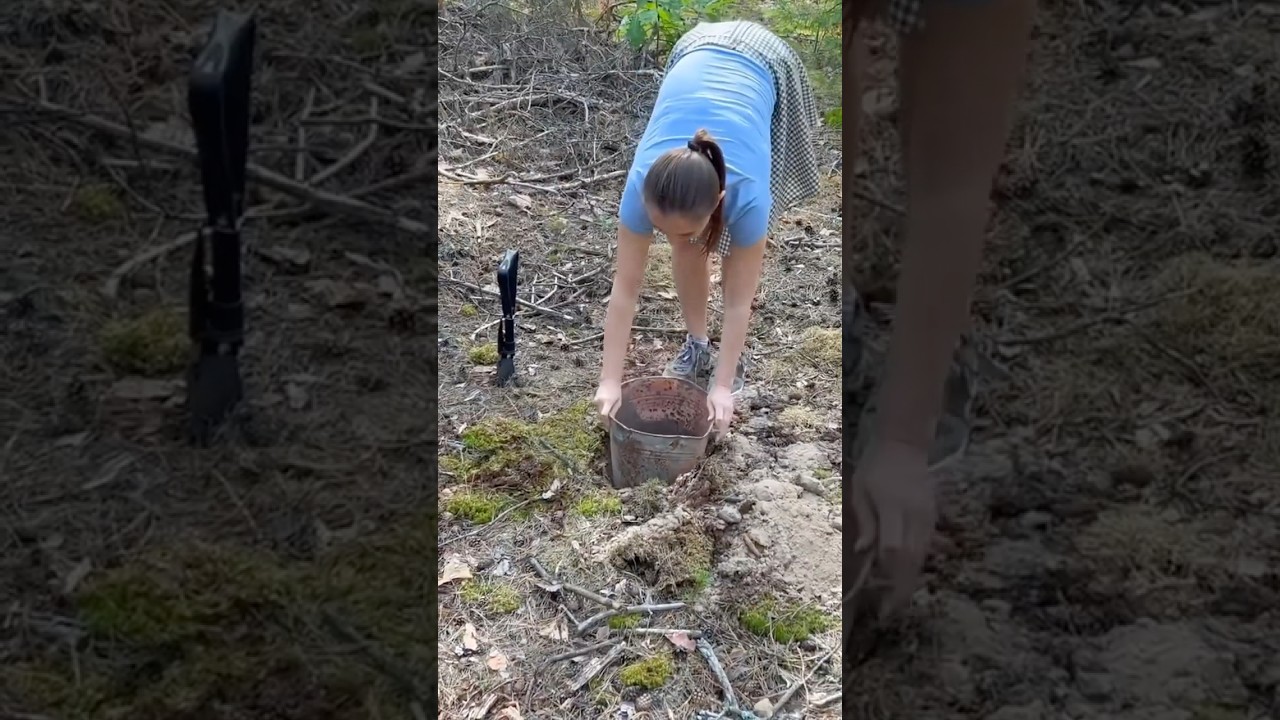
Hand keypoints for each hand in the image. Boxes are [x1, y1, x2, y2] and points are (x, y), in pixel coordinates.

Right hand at [593, 380, 621, 420]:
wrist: (609, 380)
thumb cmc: (616, 390)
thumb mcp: (619, 401)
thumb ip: (614, 410)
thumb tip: (611, 419)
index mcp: (608, 402)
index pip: (604, 414)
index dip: (606, 421)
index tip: (608, 425)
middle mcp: (600, 401)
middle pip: (601, 414)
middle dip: (604, 419)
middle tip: (609, 422)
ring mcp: (596, 400)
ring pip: (598, 411)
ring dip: (603, 413)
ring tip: (608, 411)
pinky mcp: (594, 399)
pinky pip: (597, 407)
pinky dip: (601, 408)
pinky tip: (605, 405)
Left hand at [706, 385, 733, 434]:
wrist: (724, 387)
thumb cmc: (714, 394)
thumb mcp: (709, 401)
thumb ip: (710, 411)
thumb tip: (710, 420)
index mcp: (719, 406)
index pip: (720, 419)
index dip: (718, 427)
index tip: (715, 433)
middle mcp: (726, 408)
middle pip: (726, 422)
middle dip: (722, 432)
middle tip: (718, 439)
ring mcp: (730, 409)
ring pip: (729, 422)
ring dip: (725, 429)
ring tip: (721, 435)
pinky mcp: (732, 409)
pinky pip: (731, 419)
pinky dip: (728, 424)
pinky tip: (725, 429)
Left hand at [850, 438, 936, 618]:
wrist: (905, 447)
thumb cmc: (876, 468)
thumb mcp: (861, 490)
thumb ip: (865, 521)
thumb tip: (862, 551)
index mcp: (892, 506)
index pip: (893, 547)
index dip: (886, 572)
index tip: (876, 593)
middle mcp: (914, 515)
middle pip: (911, 559)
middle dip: (900, 588)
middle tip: (886, 613)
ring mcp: (927, 518)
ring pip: (921, 557)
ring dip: (909, 582)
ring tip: (895, 605)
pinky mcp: (932, 520)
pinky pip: (927, 549)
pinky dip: (917, 568)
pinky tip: (906, 584)